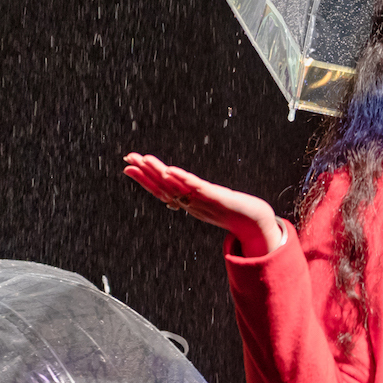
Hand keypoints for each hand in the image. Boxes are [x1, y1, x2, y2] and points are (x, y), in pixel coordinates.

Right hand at [124, 153, 283, 255]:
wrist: (254, 224)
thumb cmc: (231, 212)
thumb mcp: (208, 202)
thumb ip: (193, 195)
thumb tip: (181, 187)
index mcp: (187, 203)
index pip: (161, 190)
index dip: (144, 179)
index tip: (127, 167)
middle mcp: (190, 203)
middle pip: (163, 187)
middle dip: (145, 173)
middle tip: (128, 159)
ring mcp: (202, 201)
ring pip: (176, 186)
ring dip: (159, 173)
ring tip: (145, 160)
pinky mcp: (216, 198)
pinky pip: (196, 188)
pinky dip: (182, 180)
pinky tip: (171, 171)